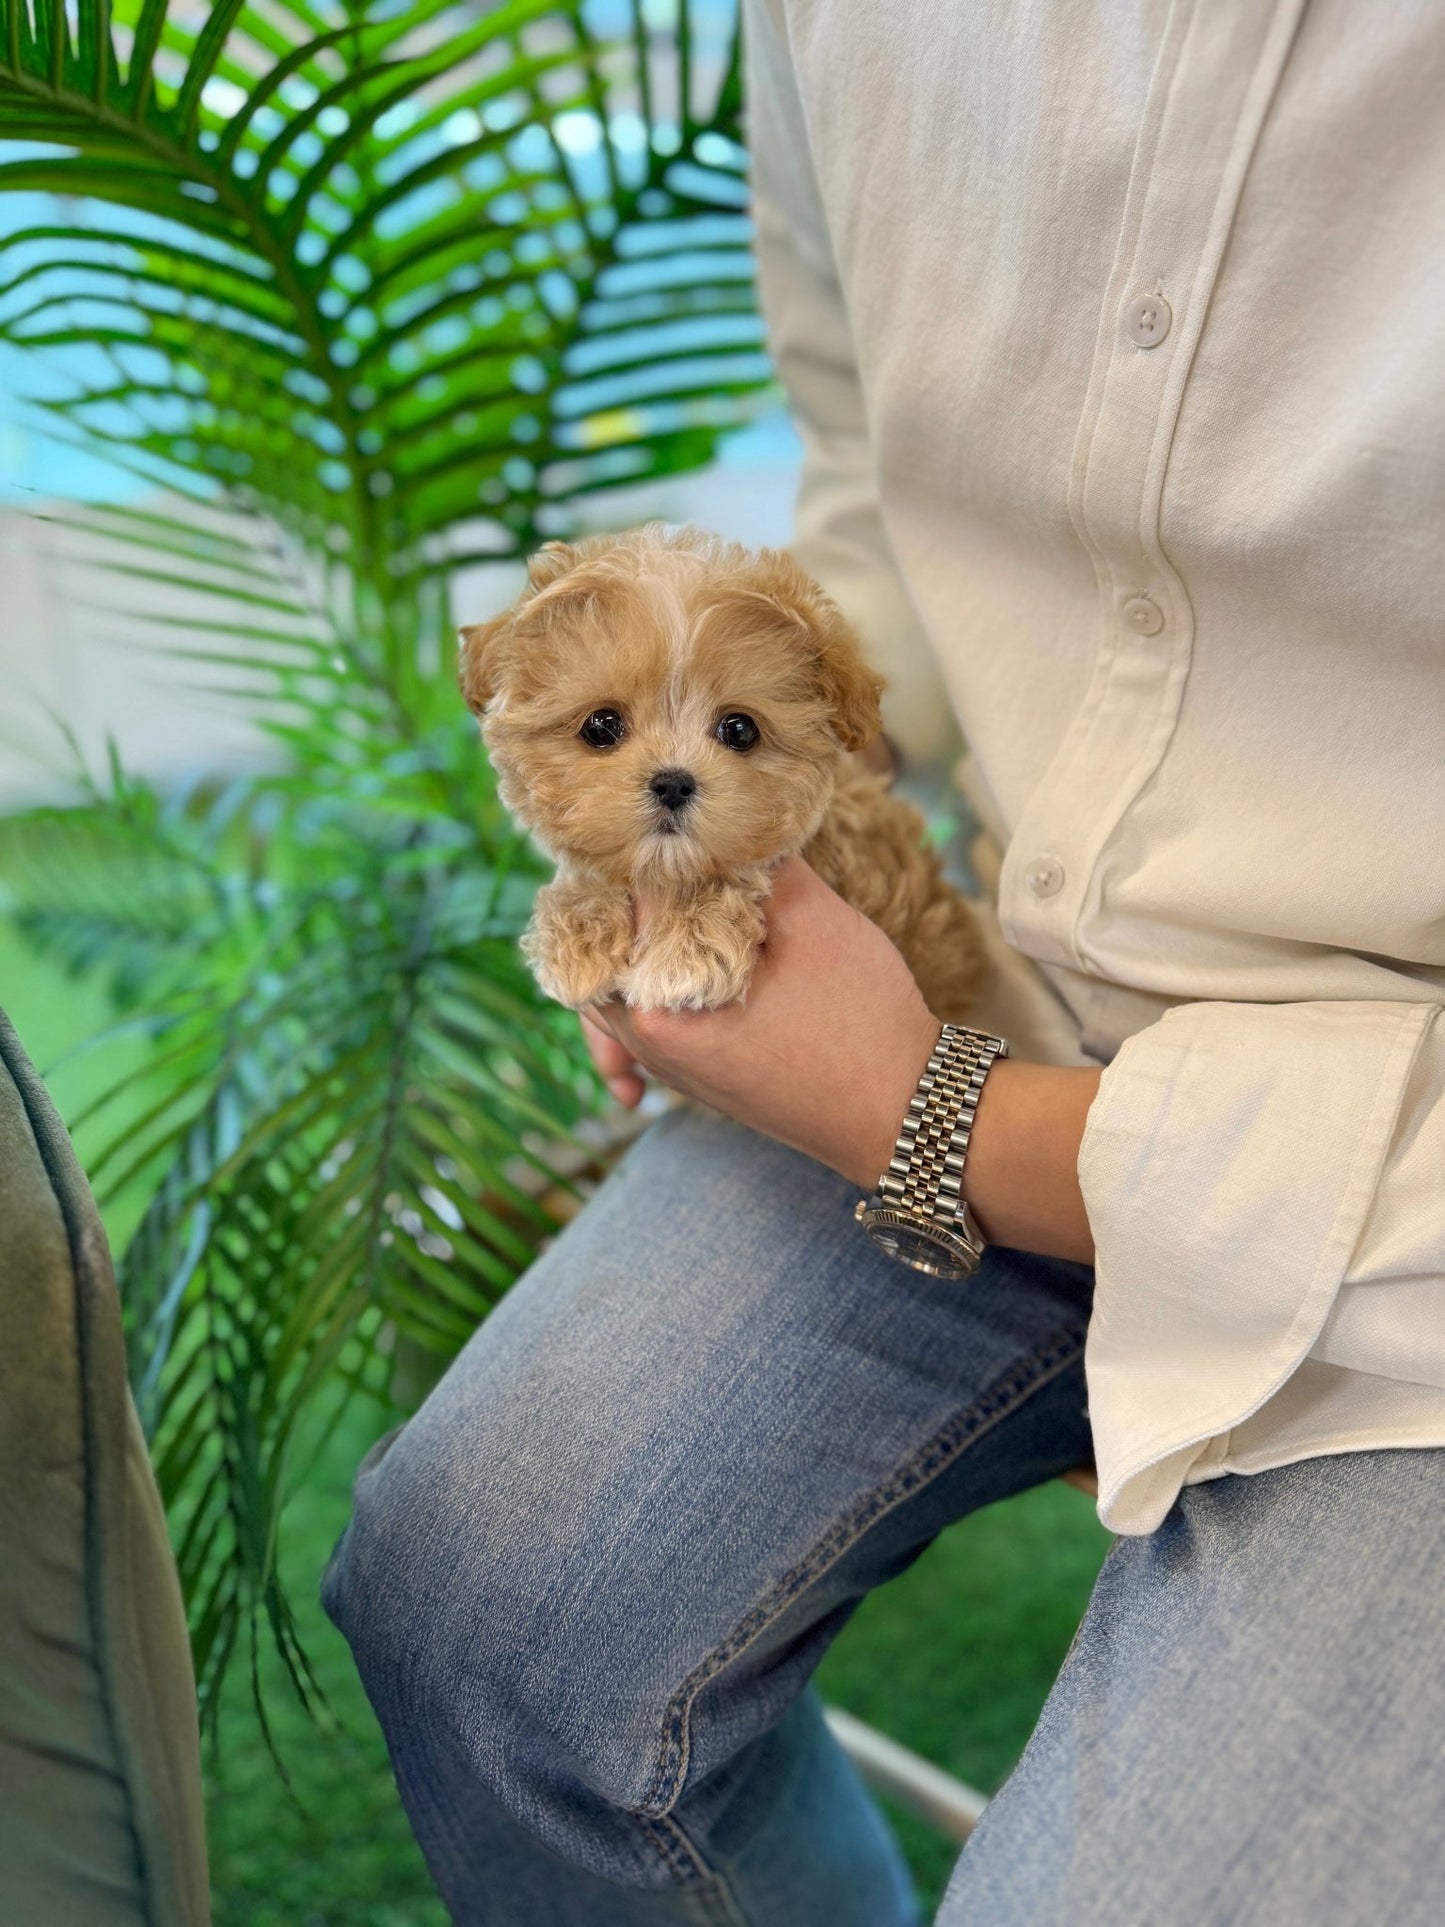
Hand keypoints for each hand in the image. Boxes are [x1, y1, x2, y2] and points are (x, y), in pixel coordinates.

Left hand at [582, 855, 1101, 1260]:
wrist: (906, 1118)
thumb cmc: (860, 1027)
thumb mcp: (815, 923)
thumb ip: (760, 867)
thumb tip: (728, 824)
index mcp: (652, 1011)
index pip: (604, 915)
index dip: (631, 859)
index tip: (662, 824)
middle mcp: (646, 1048)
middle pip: (598, 955)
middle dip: (626, 898)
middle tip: (664, 850)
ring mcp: (671, 1069)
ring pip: (620, 990)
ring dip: (638, 940)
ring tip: (671, 893)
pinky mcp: (702, 1078)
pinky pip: (649, 1026)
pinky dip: (654, 988)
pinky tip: (676, 966)